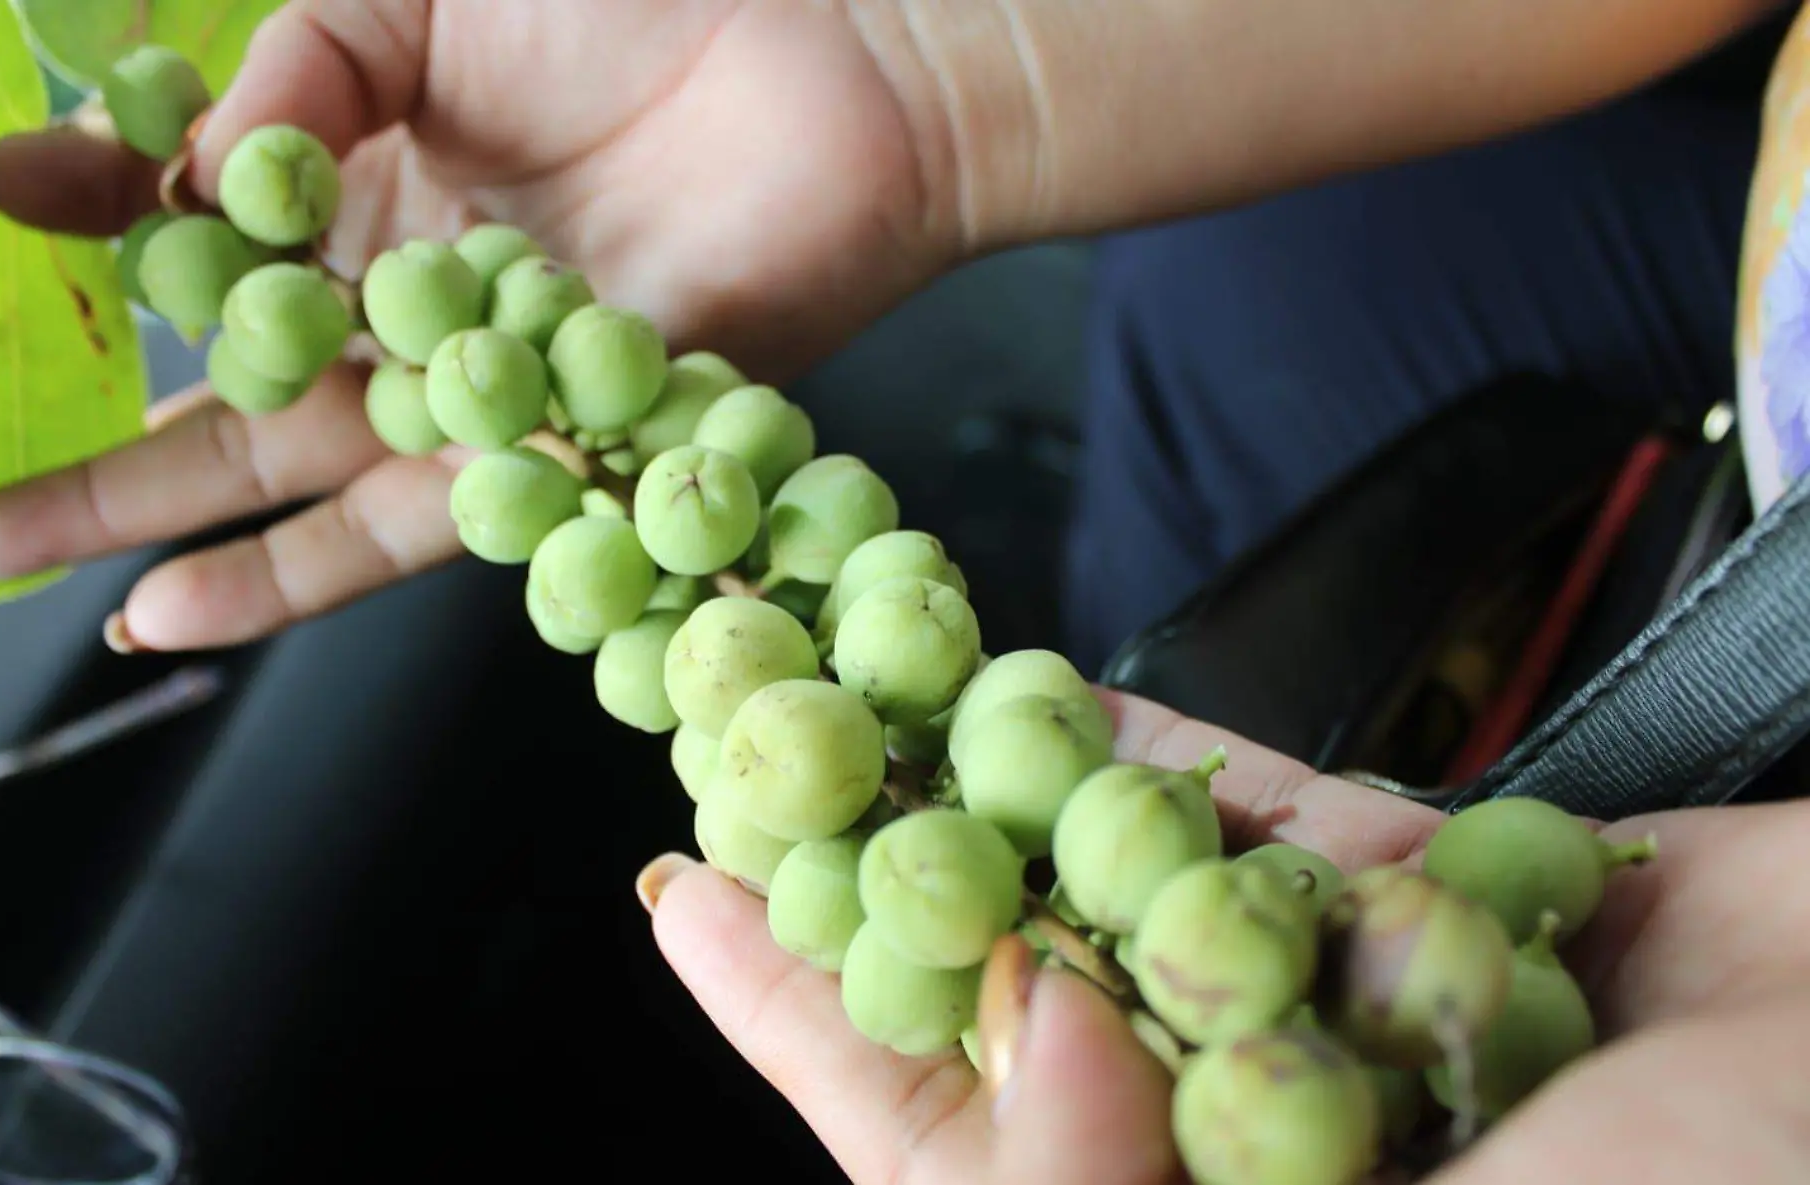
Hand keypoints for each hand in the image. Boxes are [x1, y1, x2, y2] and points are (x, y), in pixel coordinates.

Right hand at [0, 0, 954, 650]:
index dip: (88, 208)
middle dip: (86, 426)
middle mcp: (402, 294)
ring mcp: (467, 386)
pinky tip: (169, 614)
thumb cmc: (639, 6)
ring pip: (280, 467)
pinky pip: (398, 530)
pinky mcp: (538, 453)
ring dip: (143, 516)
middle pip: (218, 377)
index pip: (192, 214)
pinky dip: (282, 574)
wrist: (830, 78)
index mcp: (367, 172)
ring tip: (1, 548)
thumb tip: (184, 167)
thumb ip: (300, 66)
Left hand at [640, 689, 1809, 1184]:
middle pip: (1025, 993)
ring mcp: (1352, 1018)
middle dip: (883, 874)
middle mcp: (1274, 1142)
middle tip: (741, 748)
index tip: (692, 911)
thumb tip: (1018, 1035)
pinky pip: (1267, 815)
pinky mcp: (1443, 906)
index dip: (819, 1036)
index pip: (973, 1155)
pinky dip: (1160, 748)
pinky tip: (1040, 680)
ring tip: (857, 675)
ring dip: (991, 783)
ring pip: (1124, 879)